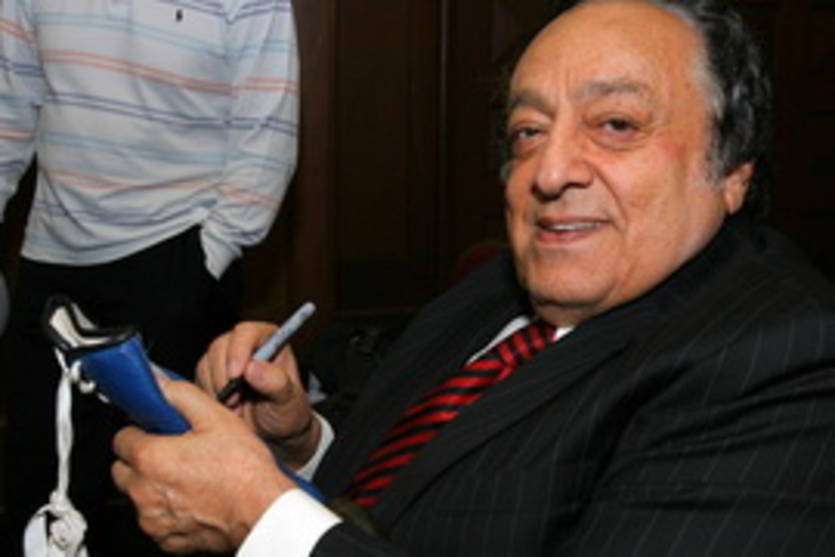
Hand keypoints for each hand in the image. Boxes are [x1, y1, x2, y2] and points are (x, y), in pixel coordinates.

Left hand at [111, 377, 294, 552]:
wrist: (262, 511)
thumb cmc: (243, 470)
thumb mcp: (216, 418)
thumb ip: (181, 396)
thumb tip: (159, 384)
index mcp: (151, 457)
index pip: (121, 438)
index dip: (141, 431)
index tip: (156, 431)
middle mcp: (144, 491)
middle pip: (123, 469)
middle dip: (141, 460)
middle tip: (172, 453)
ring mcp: (153, 519)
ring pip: (137, 497)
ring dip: (153, 487)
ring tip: (188, 477)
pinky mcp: (166, 540)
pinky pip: (155, 522)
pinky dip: (168, 512)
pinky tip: (193, 500)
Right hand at [196, 322, 319, 467]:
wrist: (274, 434)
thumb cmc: (287, 412)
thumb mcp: (289, 401)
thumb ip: (276, 383)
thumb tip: (252, 367)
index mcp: (269, 341)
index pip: (247, 332)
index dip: (238, 350)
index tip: (236, 375)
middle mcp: (245, 344)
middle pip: (220, 346)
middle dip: (223, 375)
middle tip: (234, 401)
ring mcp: (225, 358)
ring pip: (206, 363)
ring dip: (216, 389)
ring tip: (236, 408)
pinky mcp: (209, 375)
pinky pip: (198, 380)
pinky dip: (208, 397)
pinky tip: (225, 409)